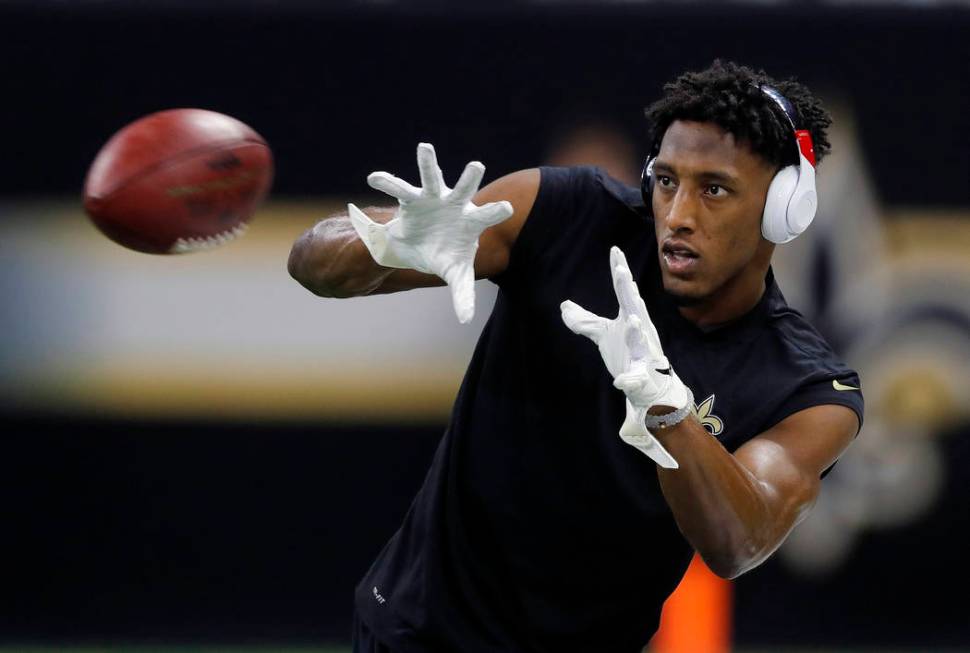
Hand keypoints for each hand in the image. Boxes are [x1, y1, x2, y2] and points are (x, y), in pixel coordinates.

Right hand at [348, 143, 513, 323]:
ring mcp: (433, 199)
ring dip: (428, 163)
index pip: (487, 215)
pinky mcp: (412, 199)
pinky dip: (387, 182)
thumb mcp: (456, 273)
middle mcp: (454, 204)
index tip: (508, 208)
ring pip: (432, 178)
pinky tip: (373, 178)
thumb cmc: (446, 255)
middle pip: (464, 189)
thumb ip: (463, 293)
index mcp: (471, 221)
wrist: (421, 247)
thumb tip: (466, 319)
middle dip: (470, 178)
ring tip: (424, 146)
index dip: (496, 211)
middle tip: (476, 165)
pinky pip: (399, 189)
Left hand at [560, 246, 692, 468]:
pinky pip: (635, 378)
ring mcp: (643, 353)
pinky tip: (621, 381)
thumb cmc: (627, 353)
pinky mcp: (642, 376)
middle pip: (634, 307)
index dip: (619, 270)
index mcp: (630, 317)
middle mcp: (639, 330)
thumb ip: (584, 321)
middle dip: (629, 292)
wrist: (648, 384)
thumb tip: (563, 306)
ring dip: (636, 331)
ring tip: (631, 320)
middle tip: (622, 273)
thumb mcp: (602, 335)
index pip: (623, 290)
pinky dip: (629, 380)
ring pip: (640, 340)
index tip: (614, 250)